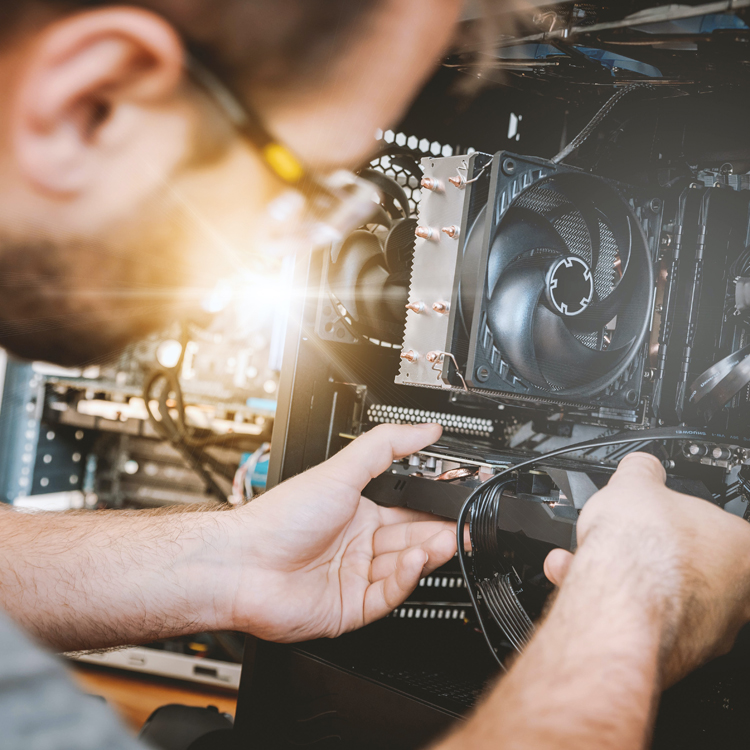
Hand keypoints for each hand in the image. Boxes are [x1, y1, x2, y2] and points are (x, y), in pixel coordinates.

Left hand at [215, 423, 457, 641]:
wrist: (243, 564)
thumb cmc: (281, 517)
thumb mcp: (340, 470)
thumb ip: (385, 446)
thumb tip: (424, 429)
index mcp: (358, 513)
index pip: (408, 510)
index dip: (434, 507)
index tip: (458, 501)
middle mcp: (359, 545)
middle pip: (411, 539)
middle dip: (439, 532)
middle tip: (464, 526)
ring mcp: (355, 577)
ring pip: (404, 567)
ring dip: (427, 553)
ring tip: (446, 540)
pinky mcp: (352, 608)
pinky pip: (389, 594)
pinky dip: (405, 578)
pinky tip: (414, 560)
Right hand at [544, 453, 749, 684]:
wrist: (616, 601)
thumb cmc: (642, 549)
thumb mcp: (635, 483)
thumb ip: (643, 472)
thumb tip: (641, 466)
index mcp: (742, 546)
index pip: (714, 525)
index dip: (676, 517)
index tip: (655, 516)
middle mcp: (737, 593)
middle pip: (685, 562)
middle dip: (642, 549)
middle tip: (617, 538)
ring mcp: (708, 629)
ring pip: (659, 593)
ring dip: (620, 574)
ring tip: (582, 560)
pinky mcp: (674, 653)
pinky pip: (640, 619)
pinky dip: (612, 601)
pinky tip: (580, 584)